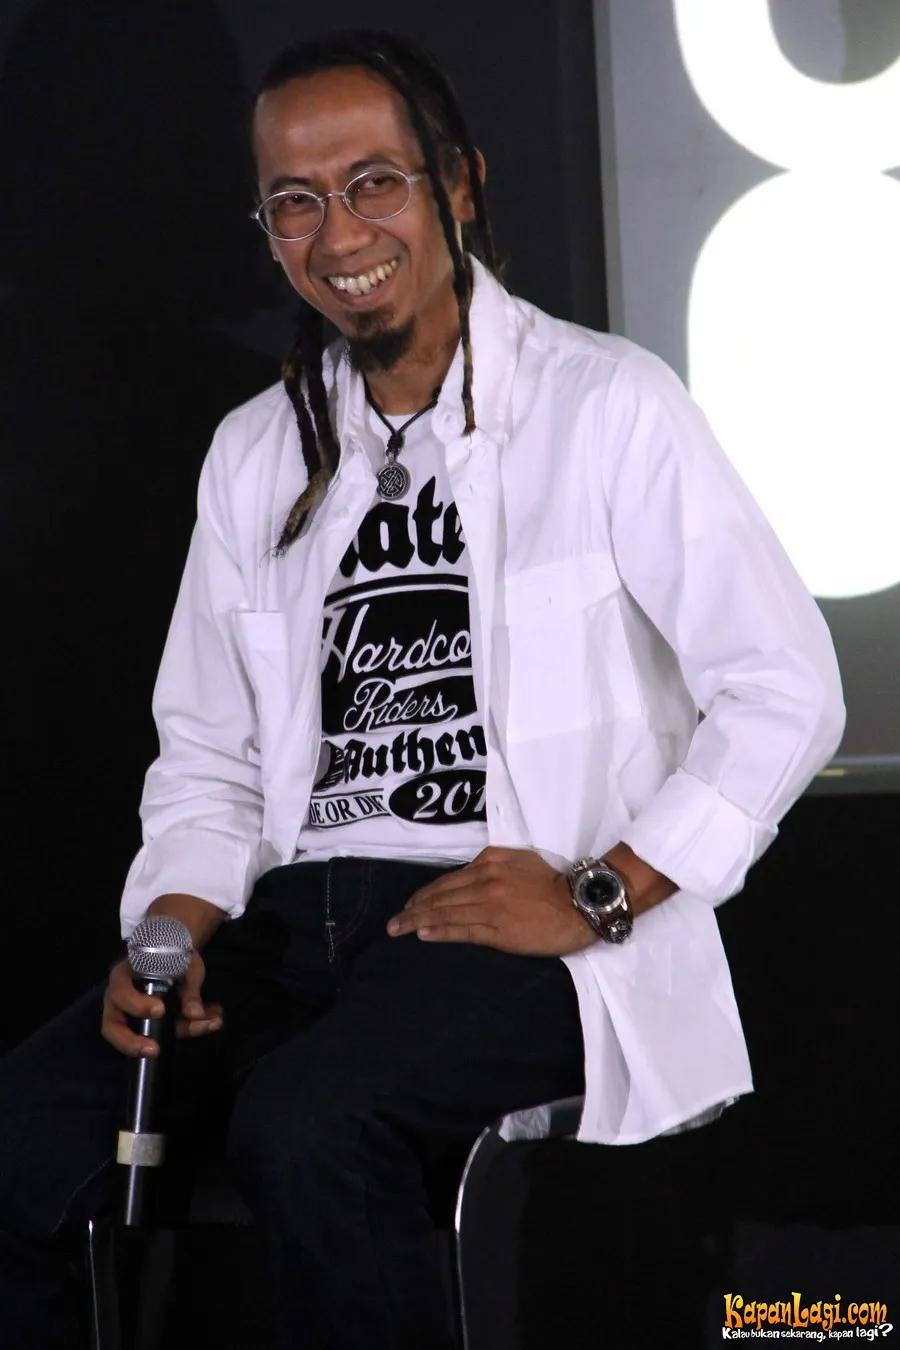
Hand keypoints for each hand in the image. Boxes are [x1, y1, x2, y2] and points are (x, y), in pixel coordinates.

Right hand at [101, 950, 222, 1057]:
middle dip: (133, 1042)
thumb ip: (188, 987)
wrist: (175, 949)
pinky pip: (169, 1032)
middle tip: (155, 1050)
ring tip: (212, 1023)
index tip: (160, 1010)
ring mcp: (136, 1016)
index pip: (120, 994)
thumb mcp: (181, 962)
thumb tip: (195, 1013)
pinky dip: (194, 1027)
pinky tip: (215, 1020)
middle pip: (114, 1028)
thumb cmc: (169, 953)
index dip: (137, 1005)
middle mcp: (121, 1001)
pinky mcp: (154, 1023)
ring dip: (185, 1030)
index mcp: (123, 977)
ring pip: (146, 1035)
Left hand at [386, 847, 596, 956]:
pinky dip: (440, 931)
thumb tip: (469, 875)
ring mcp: (490, 907)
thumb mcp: (520, 859)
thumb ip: (493, 863)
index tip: (410, 904)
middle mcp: (485, 882)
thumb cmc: (553, 882)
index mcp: (490, 863)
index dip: (425, 893)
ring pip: (447, 913)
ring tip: (399, 929)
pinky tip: (423, 934)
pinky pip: (463, 931)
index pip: (448, 880)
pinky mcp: (499, 930)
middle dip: (413, 909)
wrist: (579, 903)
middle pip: (441, 897)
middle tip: (393, 921)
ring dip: (418, 921)